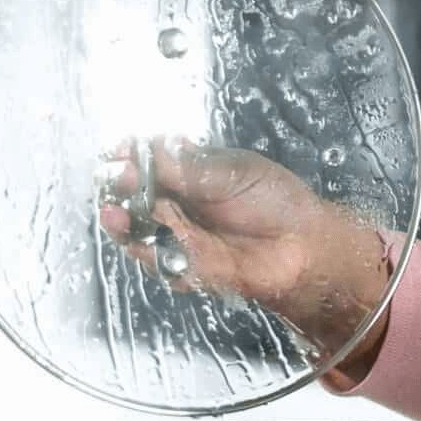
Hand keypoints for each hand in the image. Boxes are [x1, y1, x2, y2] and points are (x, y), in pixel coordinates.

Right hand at [97, 137, 389, 357]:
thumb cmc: (275, 201)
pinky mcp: (185, 268)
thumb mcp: (235, 173)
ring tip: (115, 213)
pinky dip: (149, 254)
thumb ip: (193, 168)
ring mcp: (178, 237)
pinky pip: (159, 263)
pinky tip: (143, 244)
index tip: (122, 151)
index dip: (130, 157)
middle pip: (132, 197)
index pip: (146, 163)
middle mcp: (175, 205)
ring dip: (122, 224)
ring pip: (137, 233)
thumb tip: (151, 151)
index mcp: (186, 174)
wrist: (305, 245)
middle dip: (120, 188)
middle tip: (117, 179)